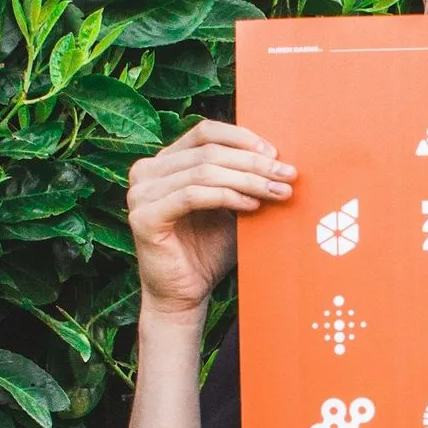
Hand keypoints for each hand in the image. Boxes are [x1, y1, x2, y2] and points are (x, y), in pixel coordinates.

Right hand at [127, 121, 294, 320]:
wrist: (185, 295)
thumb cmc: (208, 251)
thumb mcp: (230, 207)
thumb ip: (242, 181)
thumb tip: (279, 158)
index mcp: (165, 162)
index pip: (205, 132)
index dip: (242, 138)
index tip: (275, 153)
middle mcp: (147, 172)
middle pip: (209, 152)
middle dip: (254, 163)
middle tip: (287, 174)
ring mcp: (141, 193)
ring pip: (204, 172)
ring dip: (248, 180)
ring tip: (277, 192)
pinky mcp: (144, 217)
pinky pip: (193, 196)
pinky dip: (227, 197)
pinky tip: (251, 206)